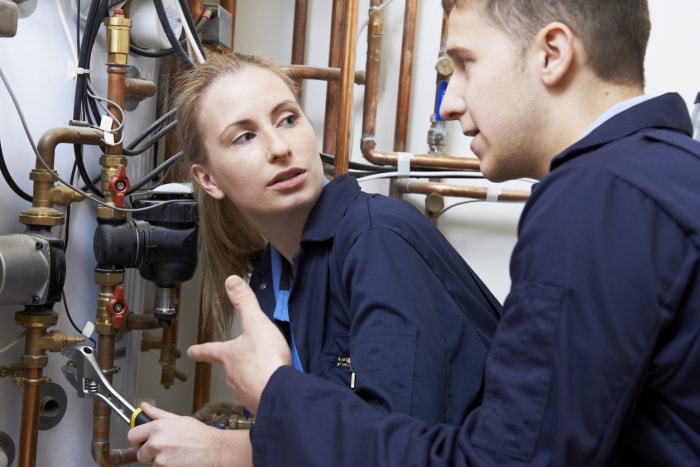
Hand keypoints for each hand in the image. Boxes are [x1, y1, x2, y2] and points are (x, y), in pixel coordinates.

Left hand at [127, 402, 251, 466]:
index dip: (137, 439)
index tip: (142, 440)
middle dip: (149, 452)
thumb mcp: (179, 419)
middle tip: (165, 448)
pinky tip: (178, 459)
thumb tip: (144, 407)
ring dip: (160, 459)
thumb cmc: (200, 435)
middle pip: (140, 452)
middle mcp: (156, 443)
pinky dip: (167, 466)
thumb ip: (158, 414)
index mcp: (157, 427)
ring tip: (176, 453)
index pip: (132, 435)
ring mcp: (160, 458)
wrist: (215, 449)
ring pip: (151, 462)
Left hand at [188, 275, 291, 413]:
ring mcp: (245, 390)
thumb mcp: (256, 323)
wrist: (281, 392)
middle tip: (245, 359)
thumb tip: (232, 283)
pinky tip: (274, 383)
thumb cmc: (266, 361)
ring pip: (245, 381)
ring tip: (265, 370)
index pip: (209, 350)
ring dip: (253, 376)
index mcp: (229, 355)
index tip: (191, 351)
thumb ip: (245, 302)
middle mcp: (233, 375)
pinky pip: (259, 393)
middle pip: (230, 367)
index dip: (200, 349)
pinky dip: (264, 387)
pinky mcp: (259, 401)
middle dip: (236, 363)